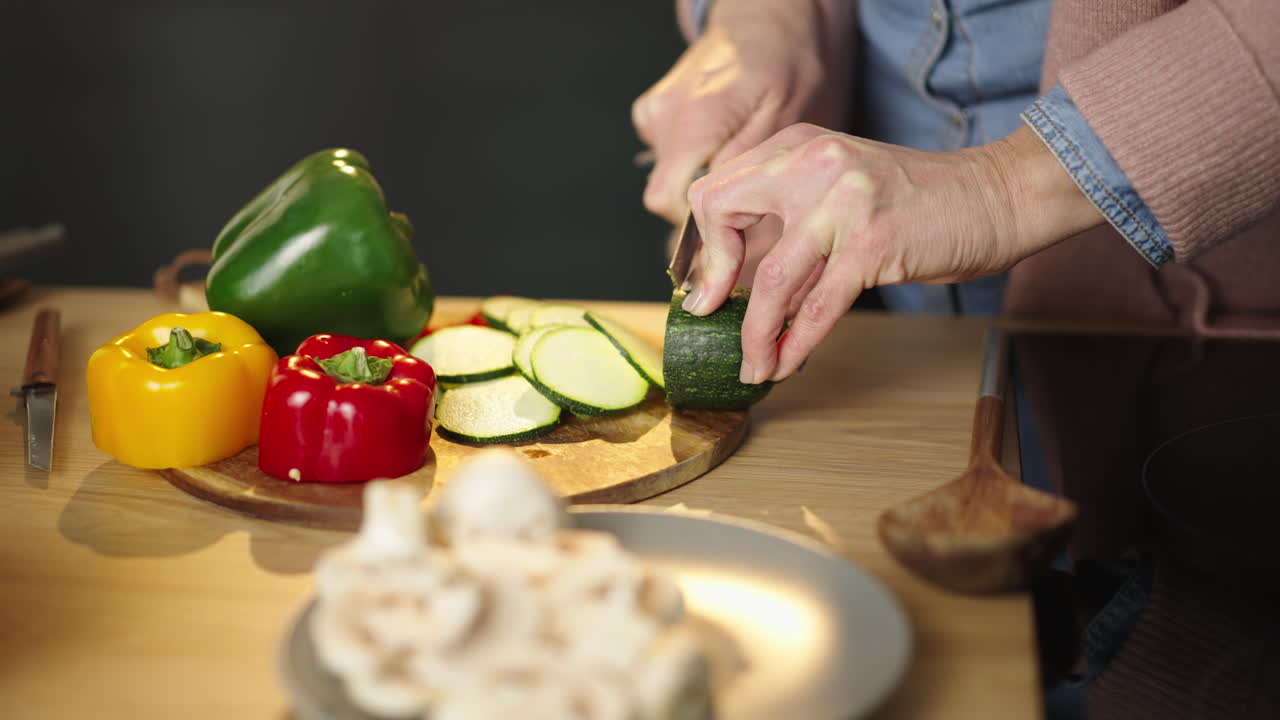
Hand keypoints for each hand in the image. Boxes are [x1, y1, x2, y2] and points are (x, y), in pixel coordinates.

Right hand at [632, 0, 828, 222]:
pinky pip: (666, 155)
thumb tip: (719, 215)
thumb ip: (744, 168)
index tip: (730, 228)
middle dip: (701, 205)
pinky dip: (691, 157)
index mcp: (696, 120)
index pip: (669, 201)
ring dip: (699, 178)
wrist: (763, 19)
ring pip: (667, 176)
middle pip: (665, 194)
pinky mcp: (651, 111)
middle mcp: (665, 115)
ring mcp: (654, 112)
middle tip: (743, 192)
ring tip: (734, 153)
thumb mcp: (782, 120)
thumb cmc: (783, 63)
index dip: (697, 225)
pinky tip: (717, 137)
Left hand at [684, 123, 1104, 382]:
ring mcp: (843, 201)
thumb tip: (737, 276)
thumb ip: (792, 214)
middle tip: (714, 319)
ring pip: (773, 279)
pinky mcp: (873, 242)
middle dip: (715, 281)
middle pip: (723, 215)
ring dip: (756, 334)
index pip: (719, 188)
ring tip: (754, 366)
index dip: (706, 242)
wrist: (999, 194)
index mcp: (799, 146)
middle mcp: (813, 162)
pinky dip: (796, 344)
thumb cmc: (920, 201)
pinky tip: (786, 364)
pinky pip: (818, 307)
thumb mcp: (843, 185)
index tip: (713, 284)